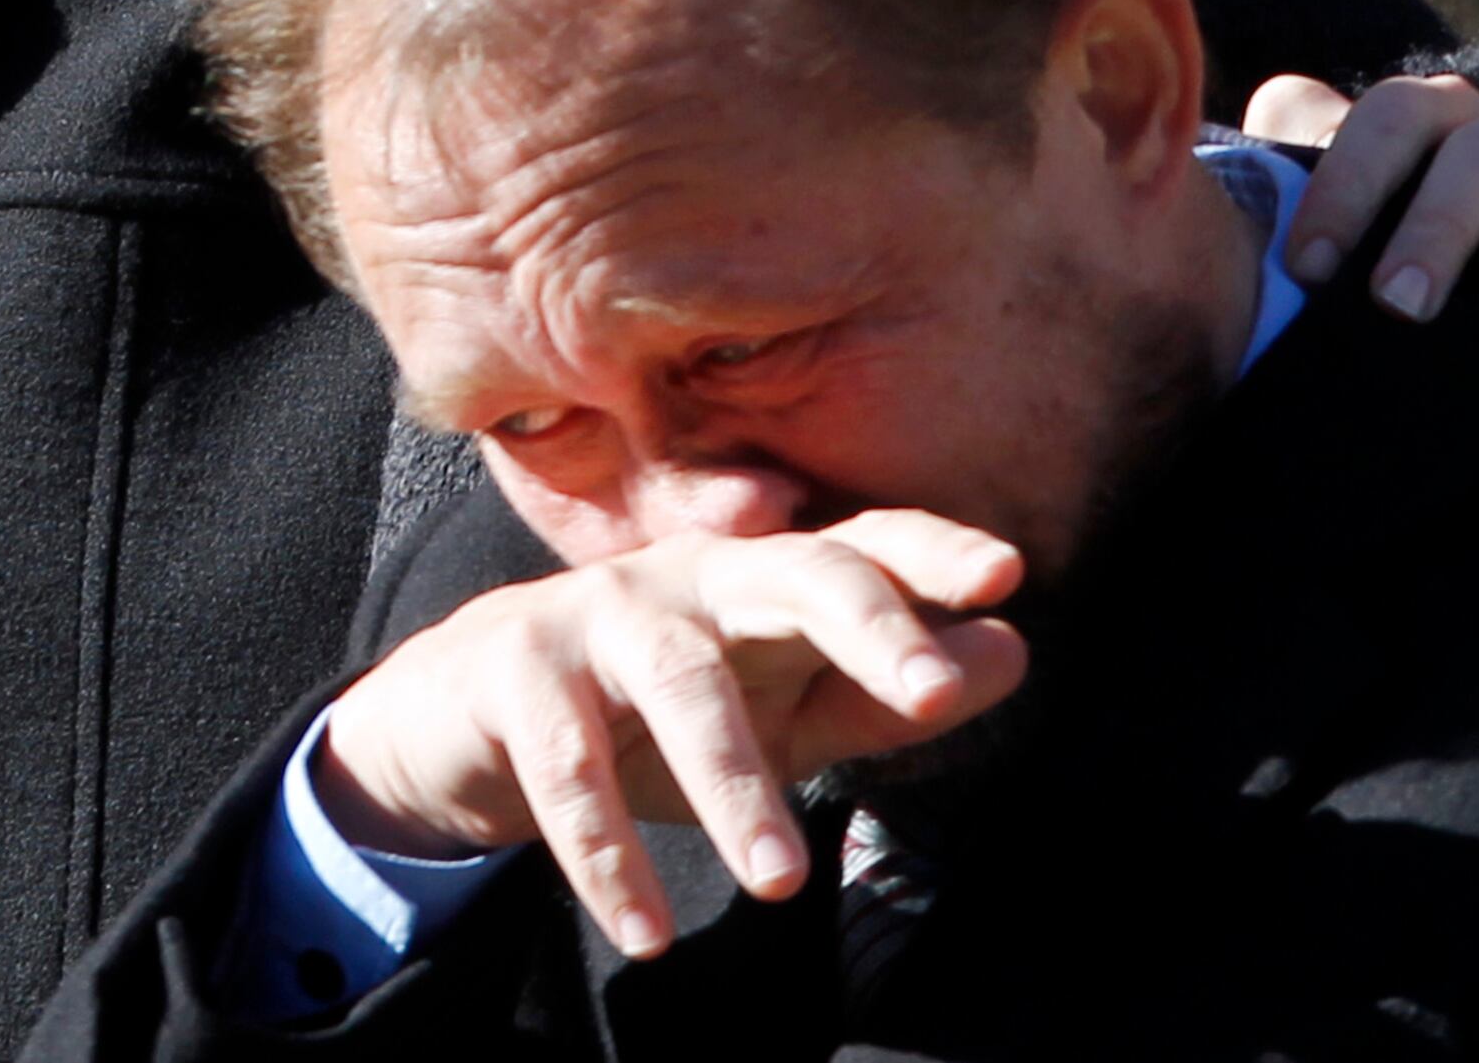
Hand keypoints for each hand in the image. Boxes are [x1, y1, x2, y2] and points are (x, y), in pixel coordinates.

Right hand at [314, 513, 1026, 958]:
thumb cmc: (652, 709)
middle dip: (866, 624)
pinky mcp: (516, 673)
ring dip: (732, 784)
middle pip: (789, 576)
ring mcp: (598, 614)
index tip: (1007, 574)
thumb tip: (1016, 653)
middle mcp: (689, 576)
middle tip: (932, 693)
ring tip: (783, 883)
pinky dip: (606, 854)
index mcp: (763, 578)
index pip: (860, 549)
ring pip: (680, 683)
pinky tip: (647, 930)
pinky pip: (565, 764)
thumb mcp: (777, 709)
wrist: (462, 710)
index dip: (930, 553)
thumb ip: (884, 691)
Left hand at [1249, 75, 1478, 332]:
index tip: (1311, 265)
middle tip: (1398, 304)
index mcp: (1427, 119)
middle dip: (1441, 225)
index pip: (1390, 116)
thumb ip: (1263, 163)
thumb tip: (1186, 133)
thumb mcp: (1305, 190)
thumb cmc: (1353, 229)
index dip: (1350, 181)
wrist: (1423, 263)